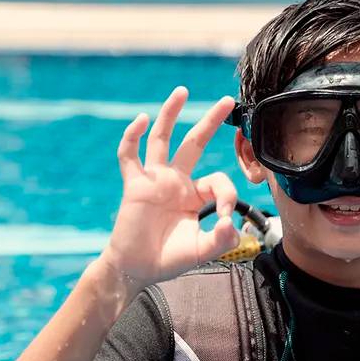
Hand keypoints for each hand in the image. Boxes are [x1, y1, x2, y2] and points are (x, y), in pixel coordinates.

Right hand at [98, 87, 240, 288]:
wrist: (137, 269)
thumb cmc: (169, 259)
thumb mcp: (203, 250)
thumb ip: (221, 239)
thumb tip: (230, 223)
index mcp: (195, 195)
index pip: (217, 180)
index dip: (227, 195)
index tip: (225, 218)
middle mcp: (176, 181)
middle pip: (194, 143)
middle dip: (211, 121)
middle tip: (228, 100)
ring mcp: (154, 180)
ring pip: (162, 139)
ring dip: (170, 114)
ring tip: (182, 91)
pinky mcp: (134, 185)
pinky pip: (129, 155)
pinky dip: (133, 136)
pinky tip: (141, 119)